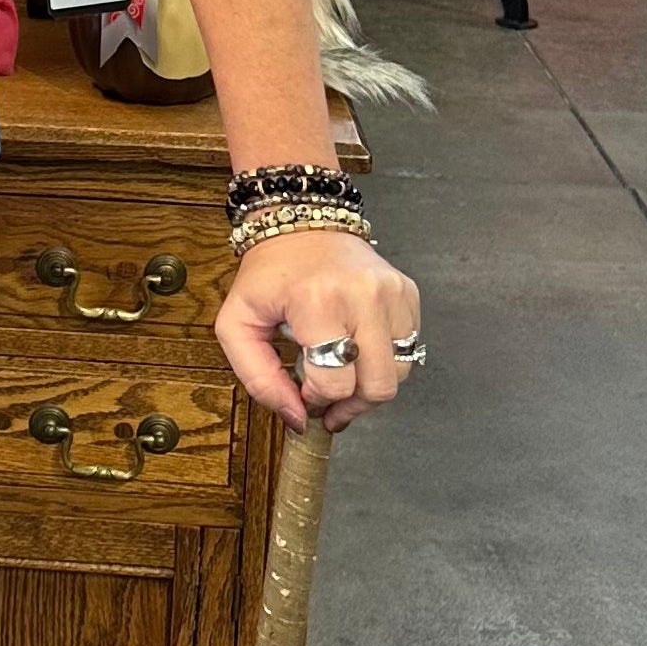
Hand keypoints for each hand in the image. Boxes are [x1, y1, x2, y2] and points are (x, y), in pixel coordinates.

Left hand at [216, 230, 420, 434]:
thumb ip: (259, 379)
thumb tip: (297, 419)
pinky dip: (384, 360)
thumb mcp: (237, 325)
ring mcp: (392, 293)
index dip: (317, 401)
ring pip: (399, 373)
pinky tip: (356, 349)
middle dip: (351, 405)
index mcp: (318, 301)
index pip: (335, 382)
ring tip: (342, 375)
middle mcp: (363, 295)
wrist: (300, 226)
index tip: (304, 396)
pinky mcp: (407, 293)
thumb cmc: (267, 276)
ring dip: (369, 386)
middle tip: (329, 401)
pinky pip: (408, 348)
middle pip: (378, 386)